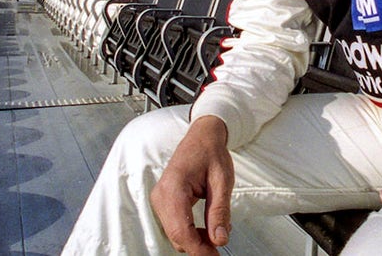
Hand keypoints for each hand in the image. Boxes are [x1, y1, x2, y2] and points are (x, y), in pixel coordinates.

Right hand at [149, 116, 234, 254]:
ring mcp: (159, 199)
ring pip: (175, 234)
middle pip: (176, 235)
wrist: (202, 137)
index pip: (181, 230)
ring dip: (196, 240)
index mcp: (173, 188)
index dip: (198, 249)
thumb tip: (219, 240)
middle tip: (221, 245)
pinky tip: (207, 227)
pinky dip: (191, 232)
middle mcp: (161, 195)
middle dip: (199, 246)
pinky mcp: (164, 202)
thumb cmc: (211, 153)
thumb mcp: (222, 181)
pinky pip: (175, 226)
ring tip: (217, 231)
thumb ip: (220, 211)